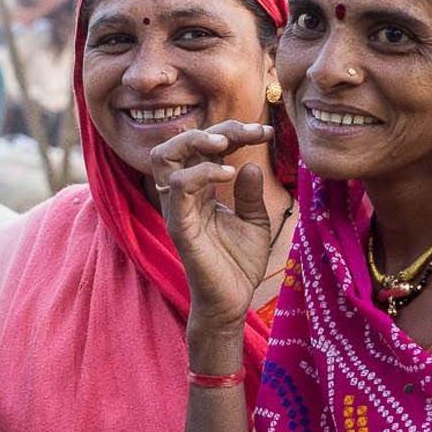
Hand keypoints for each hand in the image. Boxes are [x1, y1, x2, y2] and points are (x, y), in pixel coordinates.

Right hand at [149, 121, 274, 330]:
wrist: (231, 302)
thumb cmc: (238, 264)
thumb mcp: (254, 221)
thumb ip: (249, 193)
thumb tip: (250, 164)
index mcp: (199, 190)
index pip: (205, 148)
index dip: (233, 133)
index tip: (267, 133)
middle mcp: (182, 195)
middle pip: (177, 143)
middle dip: (213, 129)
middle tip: (248, 131)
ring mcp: (177, 208)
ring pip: (164, 157)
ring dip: (195, 141)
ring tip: (227, 143)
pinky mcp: (179, 225)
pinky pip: (178, 187)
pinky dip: (202, 172)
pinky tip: (229, 173)